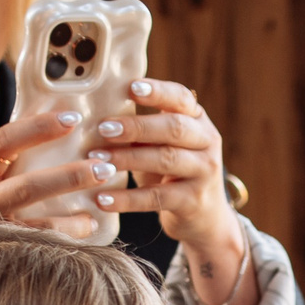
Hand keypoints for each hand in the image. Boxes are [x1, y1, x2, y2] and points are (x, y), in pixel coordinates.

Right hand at [0, 108, 104, 239]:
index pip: (5, 141)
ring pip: (37, 227)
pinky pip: (35, 255)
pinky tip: (82, 246)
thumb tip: (41, 140)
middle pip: (28, 185)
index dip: (39, 126)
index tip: (72, 117)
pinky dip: (60, 250)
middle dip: (70, 175)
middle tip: (104, 167)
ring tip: (96, 215)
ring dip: (71, 221)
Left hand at [86, 78, 244, 272]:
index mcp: (198, 120)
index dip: (157, 91)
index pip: (180, 98)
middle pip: (174, 128)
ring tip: (97, 159)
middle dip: (136, 127)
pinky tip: (103, 198)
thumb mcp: (165, 145)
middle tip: (103, 128)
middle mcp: (207, 142)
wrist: (206, 217)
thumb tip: (97, 115)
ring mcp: (204, 172)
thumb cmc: (173, 173)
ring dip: (128, 158)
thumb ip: (143, 129)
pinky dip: (127, 198)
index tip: (131, 87)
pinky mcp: (193, 202)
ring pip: (165, 160)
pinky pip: (156, 197)